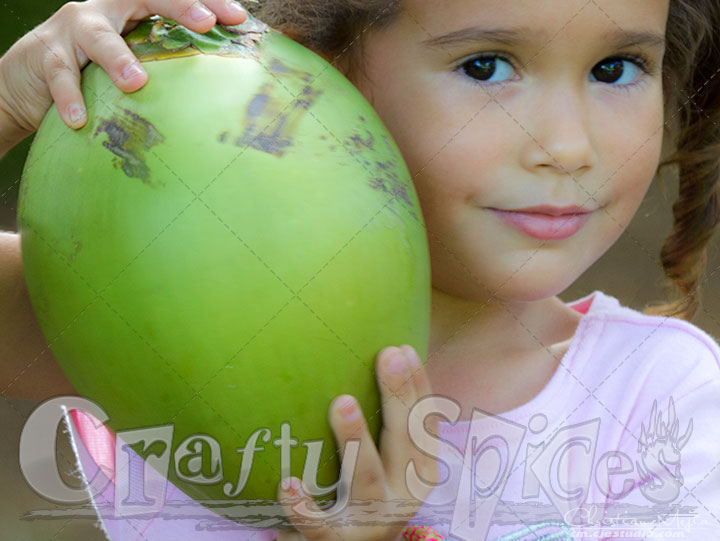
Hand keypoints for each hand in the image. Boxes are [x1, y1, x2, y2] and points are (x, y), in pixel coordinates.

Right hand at [0, 0, 246, 143]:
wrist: (29, 80)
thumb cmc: (93, 73)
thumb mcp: (131, 64)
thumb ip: (163, 68)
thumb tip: (215, 96)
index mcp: (130, 10)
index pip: (169, 0)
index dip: (205, 3)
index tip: (238, 17)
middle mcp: (104, 10)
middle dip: (177, 7)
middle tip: (206, 23)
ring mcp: (72, 29)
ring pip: (98, 36)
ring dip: (118, 59)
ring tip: (136, 82)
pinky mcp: (46, 55)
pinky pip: (60, 75)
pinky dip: (70, 97)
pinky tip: (79, 119)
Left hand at [274, 345, 440, 540]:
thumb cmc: (363, 494)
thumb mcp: (387, 462)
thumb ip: (386, 423)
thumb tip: (376, 354)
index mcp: (419, 472)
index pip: (425, 424)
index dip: (418, 387)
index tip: (403, 349)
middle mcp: (403, 495)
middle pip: (404, 442)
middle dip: (398, 397)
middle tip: (387, 356)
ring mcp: (371, 520)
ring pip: (366, 479)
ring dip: (356, 440)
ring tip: (341, 403)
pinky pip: (319, 526)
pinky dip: (304, 507)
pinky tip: (288, 484)